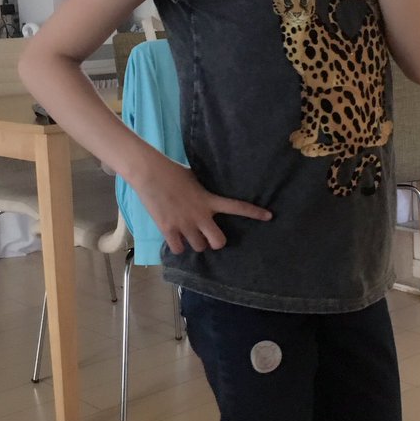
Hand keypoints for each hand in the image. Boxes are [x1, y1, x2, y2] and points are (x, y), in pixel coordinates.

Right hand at [134, 154, 271, 254]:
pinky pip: (179, 249)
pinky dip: (178, 247)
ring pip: (199, 248)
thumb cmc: (172, 171)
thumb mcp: (195, 178)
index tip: (269, 216)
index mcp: (209, 200)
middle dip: (215, 241)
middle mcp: (200, 215)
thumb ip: (206, 190)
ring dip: (196, 243)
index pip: (236, 207)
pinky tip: (175, 239)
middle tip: (209, 236)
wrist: (149, 173)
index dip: (254, 212)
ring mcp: (184, 224)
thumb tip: (211, 193)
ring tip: (188, 234)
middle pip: (218, 242)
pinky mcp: (168, 229)